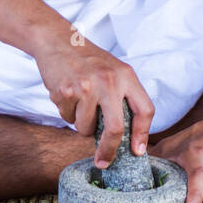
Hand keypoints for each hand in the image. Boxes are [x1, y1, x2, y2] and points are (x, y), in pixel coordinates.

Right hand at [35, 42, 153, 166]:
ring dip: (82, 124)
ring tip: (79, 102)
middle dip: (109, 150)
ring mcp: (86, 87)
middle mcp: (108, 81)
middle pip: (115, 129)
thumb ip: (124, 96)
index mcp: (126, 76)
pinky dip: (67, 113)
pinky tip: (67, 94)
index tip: (137, 151)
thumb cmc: (88, 60)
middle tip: (103, 162)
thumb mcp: (114, 71)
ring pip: (86, 128)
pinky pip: (68, 119)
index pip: (145, 110)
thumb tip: (127, 137)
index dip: (142, 134)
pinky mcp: (65, 92)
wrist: (58, 41)